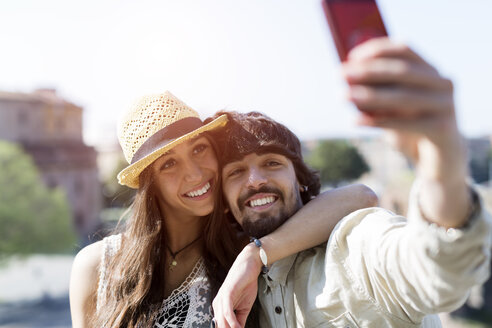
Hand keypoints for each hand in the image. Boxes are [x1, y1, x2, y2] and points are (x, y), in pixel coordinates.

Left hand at [212, 244, 260, 327]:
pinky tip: (237, 327)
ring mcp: (221, 298)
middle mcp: (218, 303)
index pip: (221, 325)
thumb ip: (240, 319)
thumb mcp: (244, 306)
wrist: (250, 266)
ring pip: (221, 320)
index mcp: (220, 307)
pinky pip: (227, 311)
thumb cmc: (246, 284)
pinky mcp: (226, 293)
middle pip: (220, 325)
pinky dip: (232, 321)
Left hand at [342, 37, 458, 153]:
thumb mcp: (396, 104)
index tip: (351, 56)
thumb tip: (347, 78)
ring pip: (403, 98)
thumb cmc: (411, 124)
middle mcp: (443, 83)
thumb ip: (379, 90)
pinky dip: (377, 121)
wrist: (441, 155)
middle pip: (403, 72)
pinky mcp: (441, 128)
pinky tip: (355, 121)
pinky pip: (405, 123)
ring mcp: (446, 105)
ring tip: (343, 96)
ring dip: (368, 96)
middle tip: (340, 74)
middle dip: (368, 71)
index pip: (405, 49)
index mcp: (431, 70)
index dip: (378, 49)